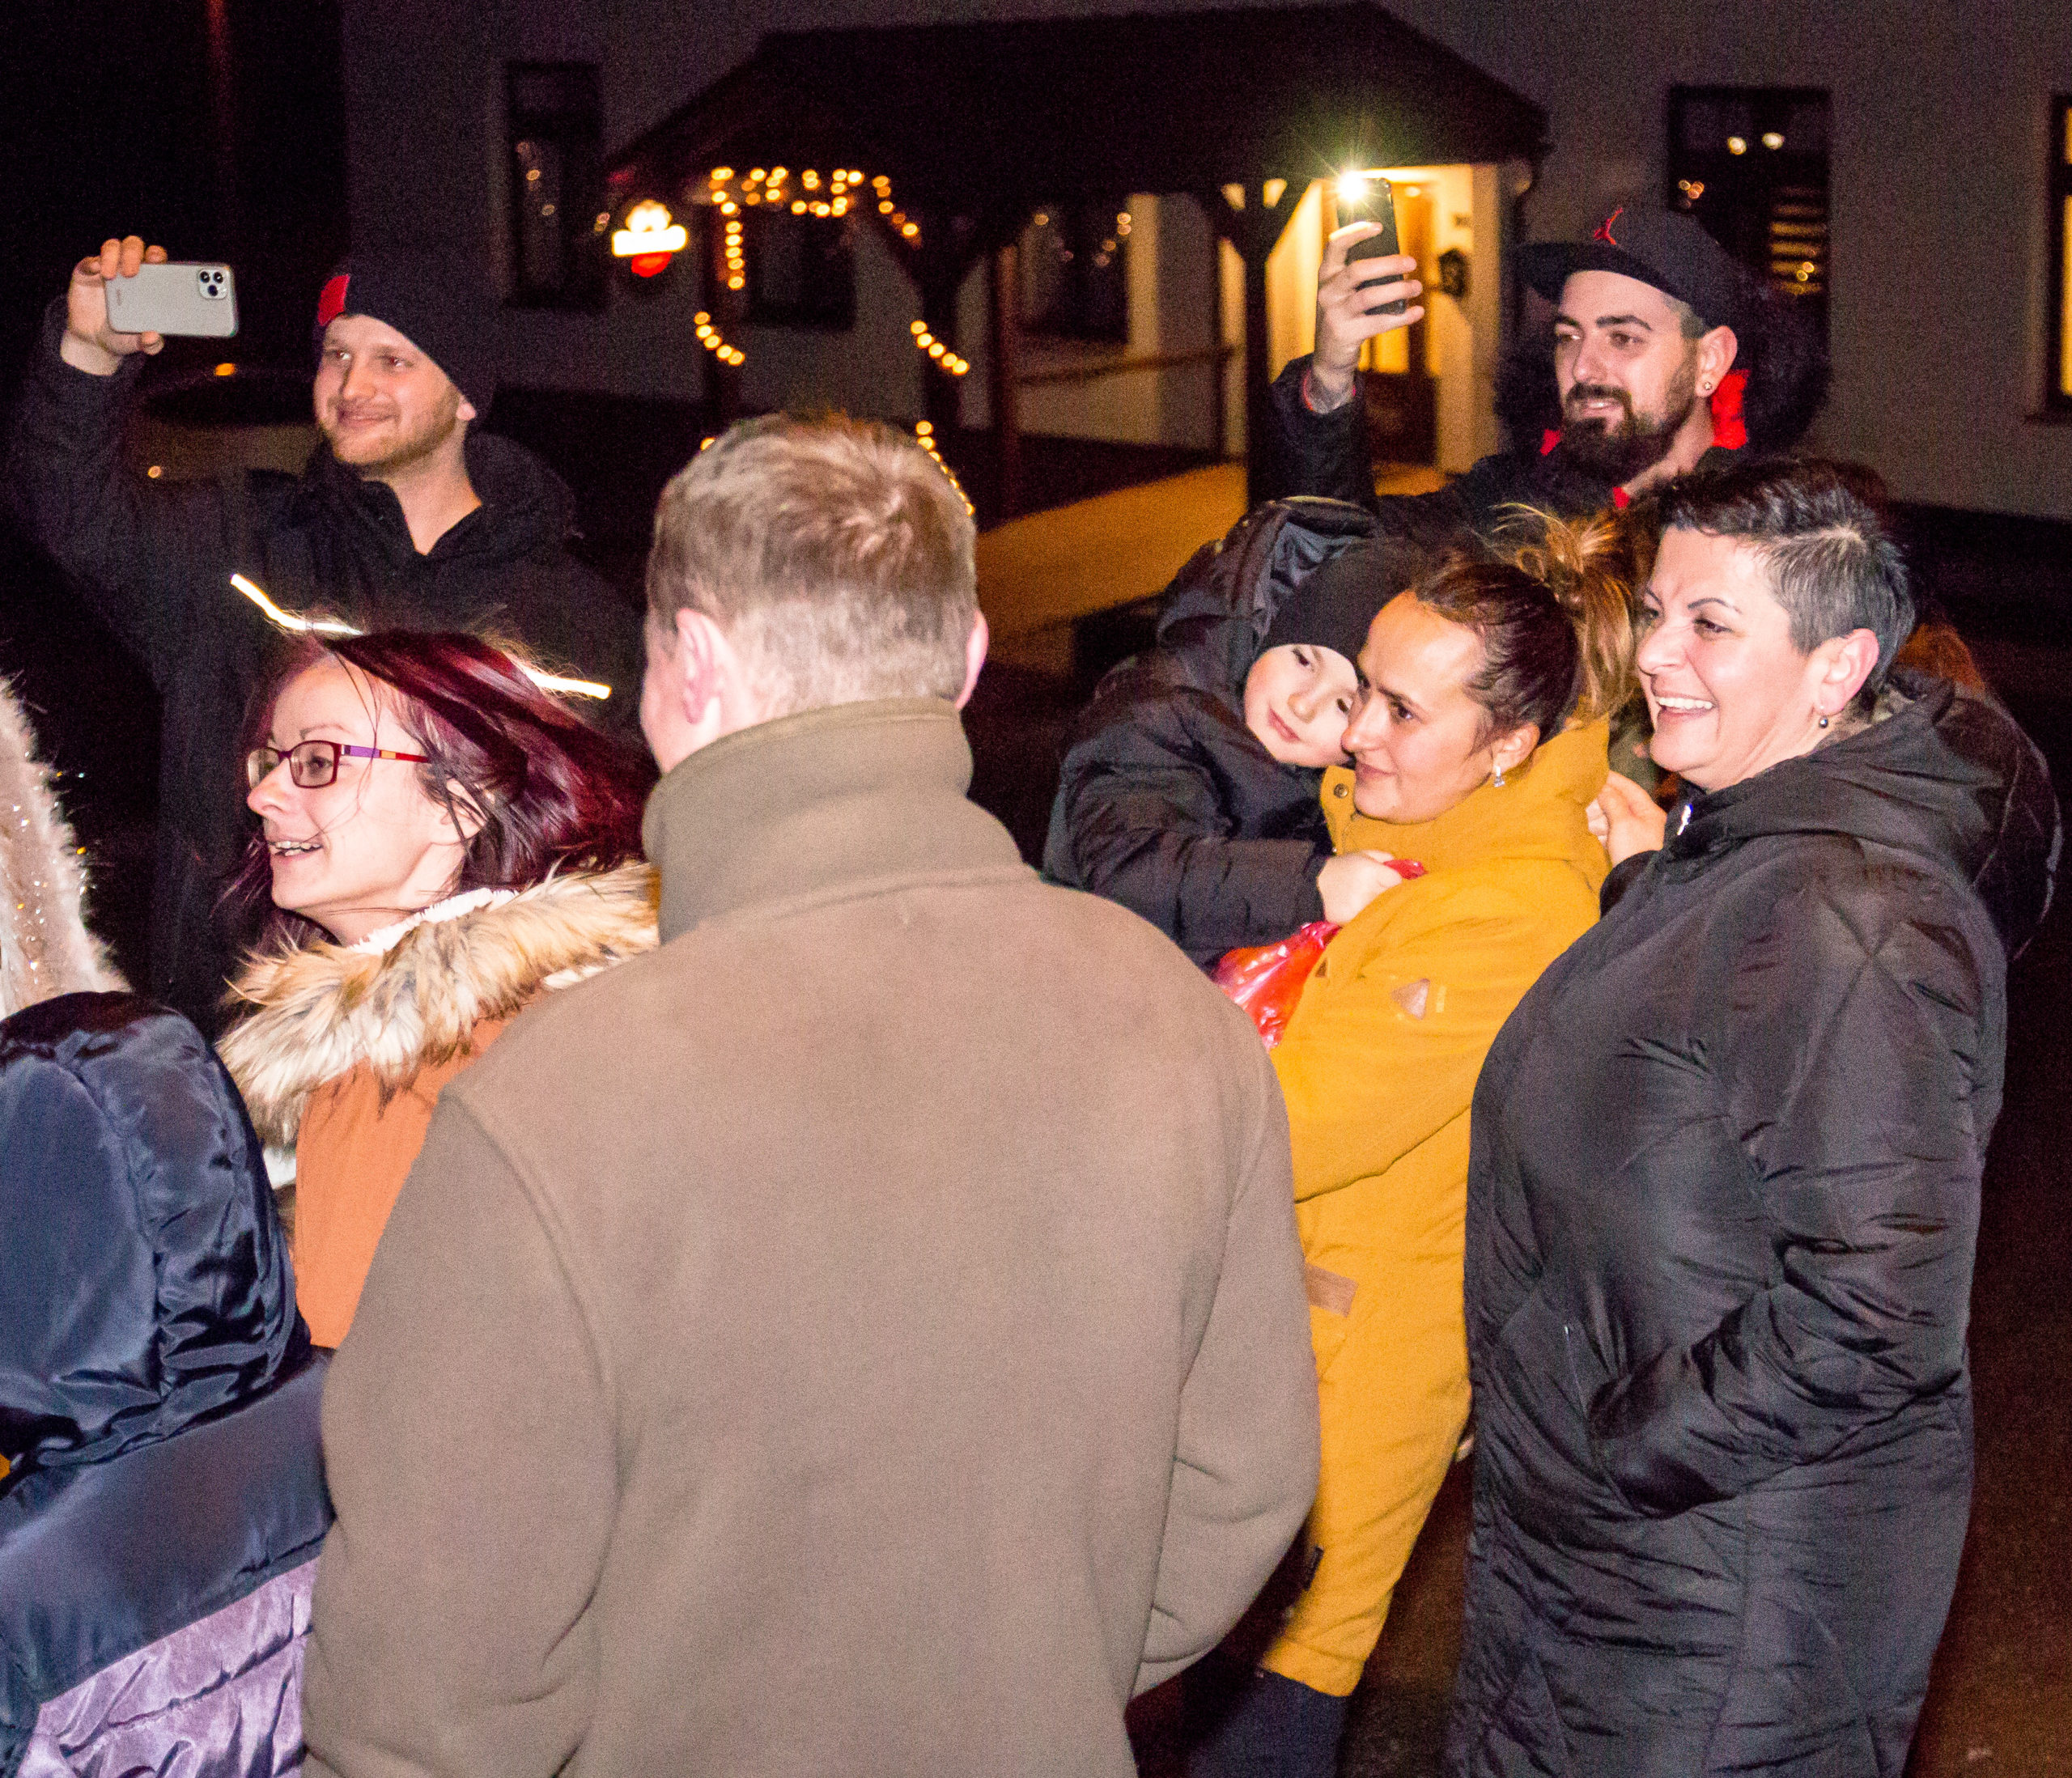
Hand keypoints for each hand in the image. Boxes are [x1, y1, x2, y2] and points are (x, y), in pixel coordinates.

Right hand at [61, 235, 168, 375]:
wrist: (94, 341)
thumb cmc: (123, 336)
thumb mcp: (137, 342)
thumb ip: (149, 344)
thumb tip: (153, 337)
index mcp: (147, 281)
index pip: (156, 259)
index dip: (157, 255)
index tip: (157, 261)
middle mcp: (127, 269)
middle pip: (134, 246)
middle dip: (133, 254)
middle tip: (131, 273)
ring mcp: (106, 268)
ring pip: (112, 247)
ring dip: (112, 257)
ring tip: (110, 277)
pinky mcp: (85, 273)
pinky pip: (88, 261)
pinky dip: (92, 262)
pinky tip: (96, 270)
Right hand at [1307, 225, 1424, 410]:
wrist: (1329, 355)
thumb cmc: (1345, 314)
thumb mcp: (1345, 292)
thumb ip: (1362, 276)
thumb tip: (1397, 260)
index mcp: (1327, 275)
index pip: (1335, 246)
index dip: (1356, 233)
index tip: (1379, 226)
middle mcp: (1327, 292)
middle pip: (1357, 270)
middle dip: (1388, 264)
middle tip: (1412, 263)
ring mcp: (1334, 314)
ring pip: (1369, 296)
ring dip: (1397, 290)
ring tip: (1417, 287)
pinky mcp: (1345, 334)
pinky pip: (1378, 323)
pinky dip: (1401, 317)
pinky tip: (1417, 312)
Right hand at [1317, 848, 1410, 923]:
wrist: (1312, 886)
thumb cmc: (1340, 868)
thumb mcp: (1361, 854)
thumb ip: (1383, 857)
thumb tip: (1402, 866)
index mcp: (1371, 871)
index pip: (1397, 881)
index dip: (1396, 882)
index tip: (1392, 883)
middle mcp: (1368, 890)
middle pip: (1392, 897)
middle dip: (1392, 896)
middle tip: (1386, 895)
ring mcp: (1361, 907)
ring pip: (1383, 911)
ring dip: (1382, 909)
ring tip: (1374, 904)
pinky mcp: (1353, 920)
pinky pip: (1369, 920)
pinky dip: (1370, 918)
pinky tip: (1364, 913)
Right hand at [1587, 773, 1667, 866]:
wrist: (1638, 883)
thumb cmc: (1634, 850)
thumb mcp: (1623, 822)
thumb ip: (1612, 802)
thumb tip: (1604, 788)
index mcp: (1649, 812)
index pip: (1630, 789)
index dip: (1614, 779)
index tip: (1597, 772)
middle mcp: (1644, 821)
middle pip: (1621, 802)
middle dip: (1602, 798)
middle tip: (1585, 793)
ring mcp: (1635, 835)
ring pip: (1614, 817)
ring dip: (1598, 814)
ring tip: (1583, 811)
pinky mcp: (1626, 847)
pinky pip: (1611, 831)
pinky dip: (1599, 828)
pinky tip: (1588, 827)